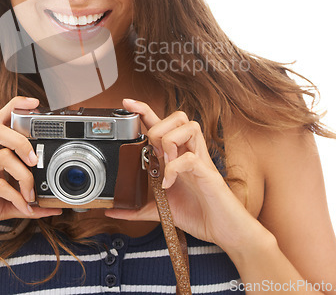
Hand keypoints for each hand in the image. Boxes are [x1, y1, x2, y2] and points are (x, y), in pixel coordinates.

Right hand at [0, 96, 61, 249]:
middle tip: (35, 160)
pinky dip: (15, 196)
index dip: (15, 107)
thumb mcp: (2, 203)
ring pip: (2, 156)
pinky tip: (23, 207)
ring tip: (31, 194)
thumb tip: (52, 208)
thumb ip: (25, 201)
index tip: (34, 103)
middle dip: (22, 141)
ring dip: (24, 176)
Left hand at [105, 99, 259, 251]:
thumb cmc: (196, 213)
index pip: (162, 123)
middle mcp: (190, 152)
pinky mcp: (208, 173)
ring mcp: (200, 160)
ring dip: (170, 141)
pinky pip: (191, 157)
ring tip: (164, 162)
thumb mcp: (159, 209)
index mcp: (177, 154)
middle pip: (178, 116)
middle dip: (158, 128)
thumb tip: (112, 211)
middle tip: (153, 152)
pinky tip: (169, 183)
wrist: (222, 232)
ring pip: (189, 126)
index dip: (144, 109)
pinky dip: (175, 168)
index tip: (127, 102)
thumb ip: (136, 208)